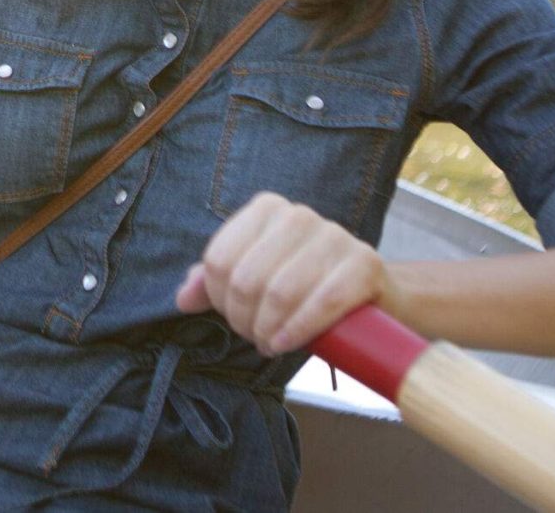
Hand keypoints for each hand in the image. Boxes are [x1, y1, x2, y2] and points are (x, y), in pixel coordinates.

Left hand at [175, 193, 393, 356]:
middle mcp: (298, 215)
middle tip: (256, 336)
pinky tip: (288, 344)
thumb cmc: (304, 288)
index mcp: (266, 210)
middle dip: (244, 320)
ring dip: (269, 331)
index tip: (233, 318)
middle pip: (246, 279)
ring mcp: (334, 236)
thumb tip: (183, 298)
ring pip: (281, 292)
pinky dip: (300, 330)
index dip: (219, 300)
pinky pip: (323, 302)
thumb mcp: (256, 280)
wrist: (370, 297)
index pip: (219, 260)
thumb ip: (216, 282)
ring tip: (271, 343)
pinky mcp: (365, 263)